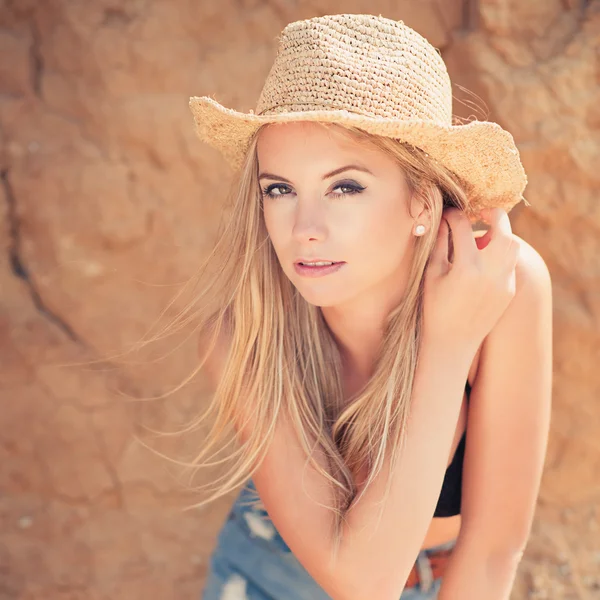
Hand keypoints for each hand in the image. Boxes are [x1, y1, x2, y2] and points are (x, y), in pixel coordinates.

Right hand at [422, 207, 518, 349]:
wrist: (452, 343)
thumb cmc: (434, 308)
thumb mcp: (431, 275)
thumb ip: (438, 245)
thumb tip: (442, 221)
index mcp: (466, 268)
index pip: (463, 227)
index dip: (453, 216)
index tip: (447, 213)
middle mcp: (490, 272)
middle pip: (502, 228)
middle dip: (491, 214)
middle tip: (478, 214)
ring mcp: (504, 282)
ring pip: (512, 245)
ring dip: (500, 234)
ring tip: (481, 239)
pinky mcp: (510, 290)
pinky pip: (510, 263)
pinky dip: (499, 254)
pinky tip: (482, 261)